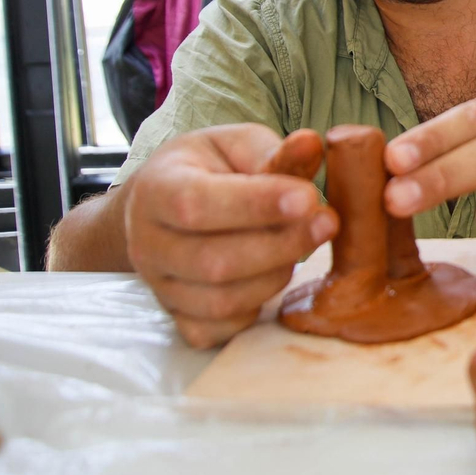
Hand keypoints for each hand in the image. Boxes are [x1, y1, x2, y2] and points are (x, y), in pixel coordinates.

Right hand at [122, 125, 334, 348]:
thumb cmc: (208, 170)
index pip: (196, 203)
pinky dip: (253, 310)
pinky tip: (272, 276)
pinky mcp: (177, 317)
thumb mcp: (235, 145)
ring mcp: (159, 286)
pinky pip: (216, 330)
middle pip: (211, 262)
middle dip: (280, 246)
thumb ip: (272, 152)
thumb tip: (310, 144)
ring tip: (301, 246)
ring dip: (274, 276)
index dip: (255, 205)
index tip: (309, 198)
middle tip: (328, 223)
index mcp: (155, 189)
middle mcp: (147, 243)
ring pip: (218, 302)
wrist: (163, 206)